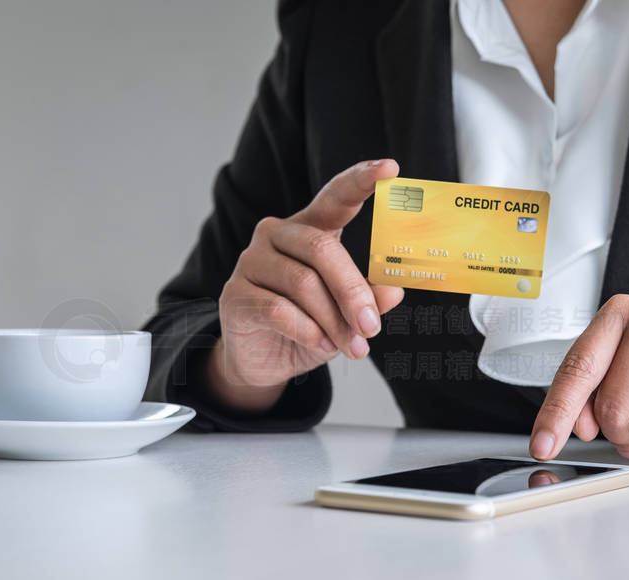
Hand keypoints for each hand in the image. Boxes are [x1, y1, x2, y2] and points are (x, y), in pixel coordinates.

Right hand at [207, 159, 404, 412]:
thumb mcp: (347, 313)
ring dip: (334, 321)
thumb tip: (394, 290)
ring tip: (352, 346)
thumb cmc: (309, 326)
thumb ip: (369, 297)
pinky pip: (279, 309)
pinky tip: (321, 344)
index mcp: (310, 228)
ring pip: (303, 284)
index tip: (389, 168)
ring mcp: (251, 262)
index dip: (361, 180)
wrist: (264, 361)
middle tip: (371, 325)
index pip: (335, 197)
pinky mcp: (234, 294)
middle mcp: (277, 234)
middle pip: (322, 249)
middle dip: (352, 291)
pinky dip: (308, 331)